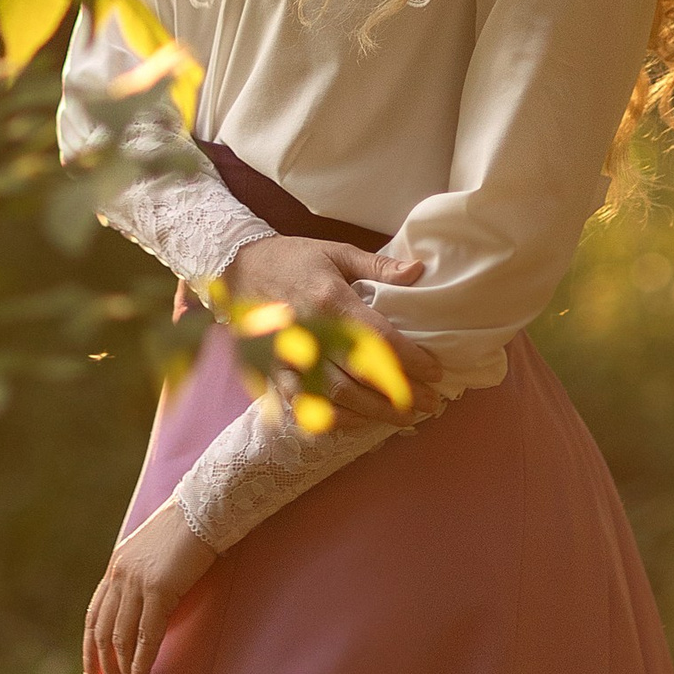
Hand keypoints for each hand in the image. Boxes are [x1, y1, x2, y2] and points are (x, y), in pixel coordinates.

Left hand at [84, 500, 216, 673]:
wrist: (211, 504)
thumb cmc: (197, 526)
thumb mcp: (162, 552)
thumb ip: (151, 577)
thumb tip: (155, 608)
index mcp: (117, 565)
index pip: (94, 617)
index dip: (91, 652)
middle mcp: (119, 574)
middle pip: (103, 636)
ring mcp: (136, 582)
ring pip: (120, 644)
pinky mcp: (158, 590)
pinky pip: (145, 641)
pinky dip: (142, 669)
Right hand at [222, 233, 444, 432]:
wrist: (238, 267)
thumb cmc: (294, 258)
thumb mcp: (338, 252)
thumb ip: (379, 266)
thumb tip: (418, 271)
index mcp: (330, 300)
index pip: (378, 338)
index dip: (410, 359)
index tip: (436, 371)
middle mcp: (310, 332)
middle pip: (361, 373)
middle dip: (399, 393)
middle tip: (430, 403)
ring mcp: (290, 355)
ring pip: (335, 394)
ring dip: (373, 411)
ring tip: (404, 416)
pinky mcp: (274, 370)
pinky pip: (304, 403)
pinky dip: (332, 417)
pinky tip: (358, 421)